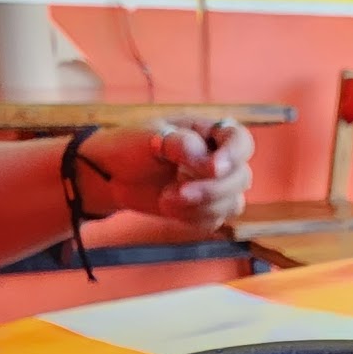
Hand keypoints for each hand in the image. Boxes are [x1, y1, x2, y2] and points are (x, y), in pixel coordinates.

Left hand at [78, 119, 254, 232]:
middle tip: (179, 192)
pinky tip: (169, 209)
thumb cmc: (130, 145)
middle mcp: (219, 159)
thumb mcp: (149, 135)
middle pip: (241, 177)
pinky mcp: (206, 209)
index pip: (240, 140)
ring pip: (233, 203)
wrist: (111, 175)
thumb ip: (179, 143)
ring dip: (201, 207)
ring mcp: (216, 186)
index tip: (213, 168)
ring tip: (166, 199)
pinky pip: (216, 221)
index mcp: (210, 133)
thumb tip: (204, 158)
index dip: (234, 155)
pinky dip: (193, 219)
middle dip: (211, 189)